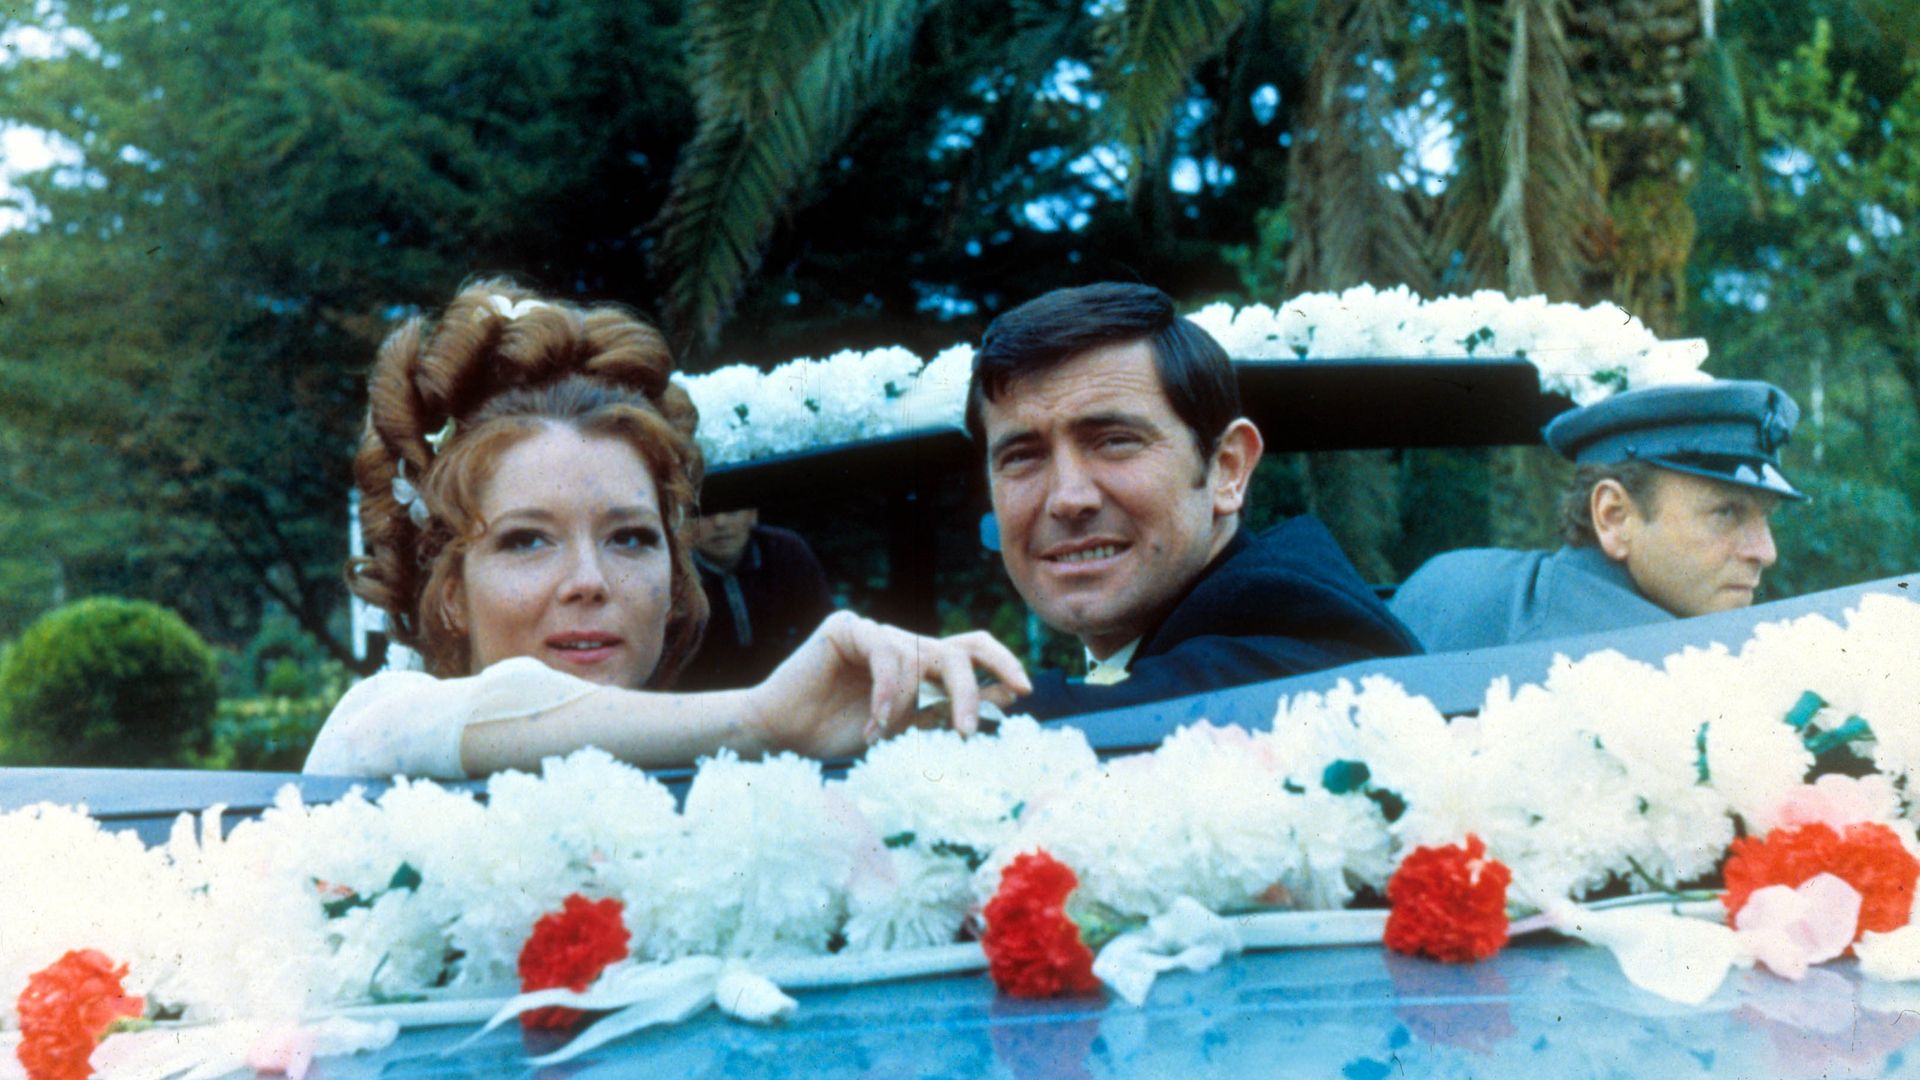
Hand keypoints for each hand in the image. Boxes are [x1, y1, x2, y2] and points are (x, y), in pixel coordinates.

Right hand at [744, 611, 1031, 757]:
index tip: (1024, 691)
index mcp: (920, 664)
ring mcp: (877, 631)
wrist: (780, 734)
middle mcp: (904, 643)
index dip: (1002, 663)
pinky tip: (872, 722)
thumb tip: (1007, 698)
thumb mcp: (904, 729)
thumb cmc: (837, 733)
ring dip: (908, 703)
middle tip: (968, 729)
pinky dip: (886, 692)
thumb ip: (946, 711)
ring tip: (882, 733)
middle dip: (970, 689)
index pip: (972, 650)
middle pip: (958, 649)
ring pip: (921, 655)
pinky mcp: (847, 627)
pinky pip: (886, 652)